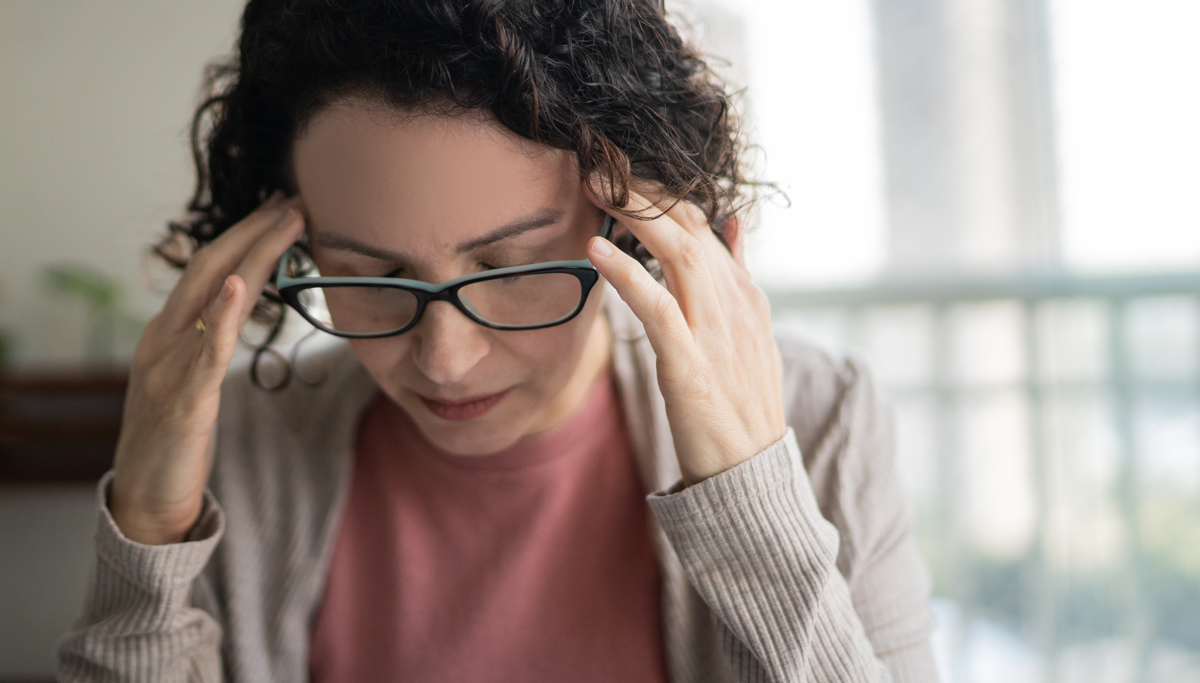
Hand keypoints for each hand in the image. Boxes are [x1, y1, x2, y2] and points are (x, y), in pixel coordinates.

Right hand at [110, 193, 304, 543]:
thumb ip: (211, 342)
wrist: (147, 499)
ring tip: (285, 219)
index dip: (245, 235)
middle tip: (293, 198)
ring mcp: (167, 367)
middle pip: (209, 267)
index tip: (282, 207)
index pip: (209, 269)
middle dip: (252, 229)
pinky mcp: (182, 401)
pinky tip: (241, 283)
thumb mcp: (196, 380)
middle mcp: (162, 339)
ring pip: (210, 295)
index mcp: (167, 333)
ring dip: (252, 253)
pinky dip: (223, 315)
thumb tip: (242, 307)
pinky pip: (205, 351)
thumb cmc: (177, 440)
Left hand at [585, 185, 785, 485]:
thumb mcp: (748, 334)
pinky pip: (659, 309)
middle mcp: (735, 305)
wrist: (751, 473)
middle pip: (690, 227)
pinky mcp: (691, 367)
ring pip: (680, 255)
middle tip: (599, 159)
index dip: (660, 192)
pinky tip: (596, 251)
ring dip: (636, 215)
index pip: (702, 224)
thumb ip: (736, 277)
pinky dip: (628, 275)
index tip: (619, 165)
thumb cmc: (739, 404)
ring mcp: (716, 334)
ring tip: (596, 185)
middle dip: (644, 189)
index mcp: (745, 295)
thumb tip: (731, 225)